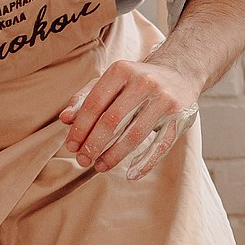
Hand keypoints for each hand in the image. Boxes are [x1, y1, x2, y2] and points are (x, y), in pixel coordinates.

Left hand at [58, 59, 200, 180]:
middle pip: (112, 121)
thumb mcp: (110, 81)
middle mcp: (144, 82)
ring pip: (134, 135)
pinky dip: (145, 163)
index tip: (71, 146)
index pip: (94, 104)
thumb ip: (85, 98)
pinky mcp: (180, 116)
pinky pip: (160, 145)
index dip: (80, 128)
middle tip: (82, 160)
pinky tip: (130, 174)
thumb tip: (64, 119)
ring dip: (114, 156)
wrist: (180, 72)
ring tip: (100, 166)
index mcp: (122, 70)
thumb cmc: (136, 80)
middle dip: (94, 144)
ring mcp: (164, 99)